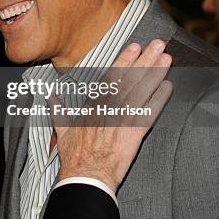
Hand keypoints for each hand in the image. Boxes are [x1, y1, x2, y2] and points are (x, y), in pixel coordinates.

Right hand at [51, 39, 172, 191]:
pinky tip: (168, 87)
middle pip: (130, 79)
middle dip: (145, 59)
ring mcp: (123, 118)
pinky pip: (150, 112)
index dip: (124, 60)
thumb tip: (50, 97)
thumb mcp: (62, 128)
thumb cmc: (75, 154)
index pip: (112, 77)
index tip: (135, 47)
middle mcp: (109, 107)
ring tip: (165, 59)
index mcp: (93, 104)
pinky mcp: (134, 132)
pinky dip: (159, 99)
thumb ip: (58, 110)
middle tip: (157, 44)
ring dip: (155, 73)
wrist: (87, 174)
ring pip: (141, 91)